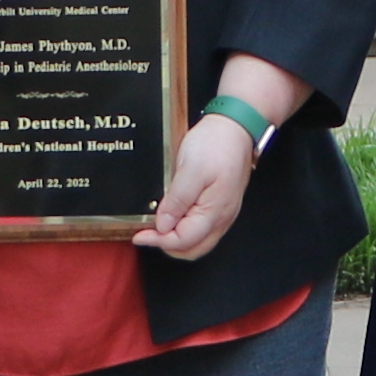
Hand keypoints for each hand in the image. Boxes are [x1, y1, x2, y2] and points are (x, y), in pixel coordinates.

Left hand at [137, 111, 259, 261]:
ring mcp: (223, 213)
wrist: (235, 127)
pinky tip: (173, 216)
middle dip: (167, 245)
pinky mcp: (220, 205)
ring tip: (157, 225)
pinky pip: (202, 229)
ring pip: (198, 241)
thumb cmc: (216, 144)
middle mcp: (222, 218)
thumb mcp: (190, 170)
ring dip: (176, 239)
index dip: (158, 241)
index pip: (184, 241)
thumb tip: (163, 225)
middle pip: (192, 249)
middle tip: (148, 233)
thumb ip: (177, 201)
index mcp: (214, 212)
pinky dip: (184, 229)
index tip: (140, 235)